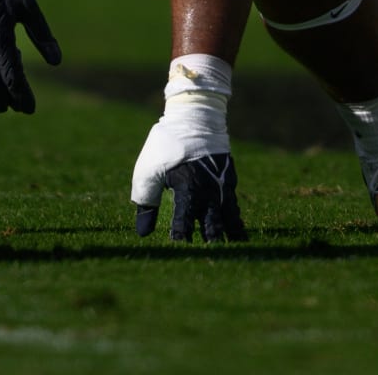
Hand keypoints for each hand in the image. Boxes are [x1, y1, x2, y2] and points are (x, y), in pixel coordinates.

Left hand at [130, 105, 246, 242]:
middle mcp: (209, 192)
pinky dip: (235, 219)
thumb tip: (142, 233)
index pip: (184, 224)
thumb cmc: (165, 144)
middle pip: (212, 226)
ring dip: (229, 235)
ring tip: (234, 251)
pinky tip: (235, 228)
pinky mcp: (229, 178)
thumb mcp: (148, 171)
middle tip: (210, 260)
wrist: (196, 116)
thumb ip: (145, 202)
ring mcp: (222, 185)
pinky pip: (233, 204)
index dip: (181, 240)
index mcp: (188, 191)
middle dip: (210, 244)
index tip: (178, 253)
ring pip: (229, 218)